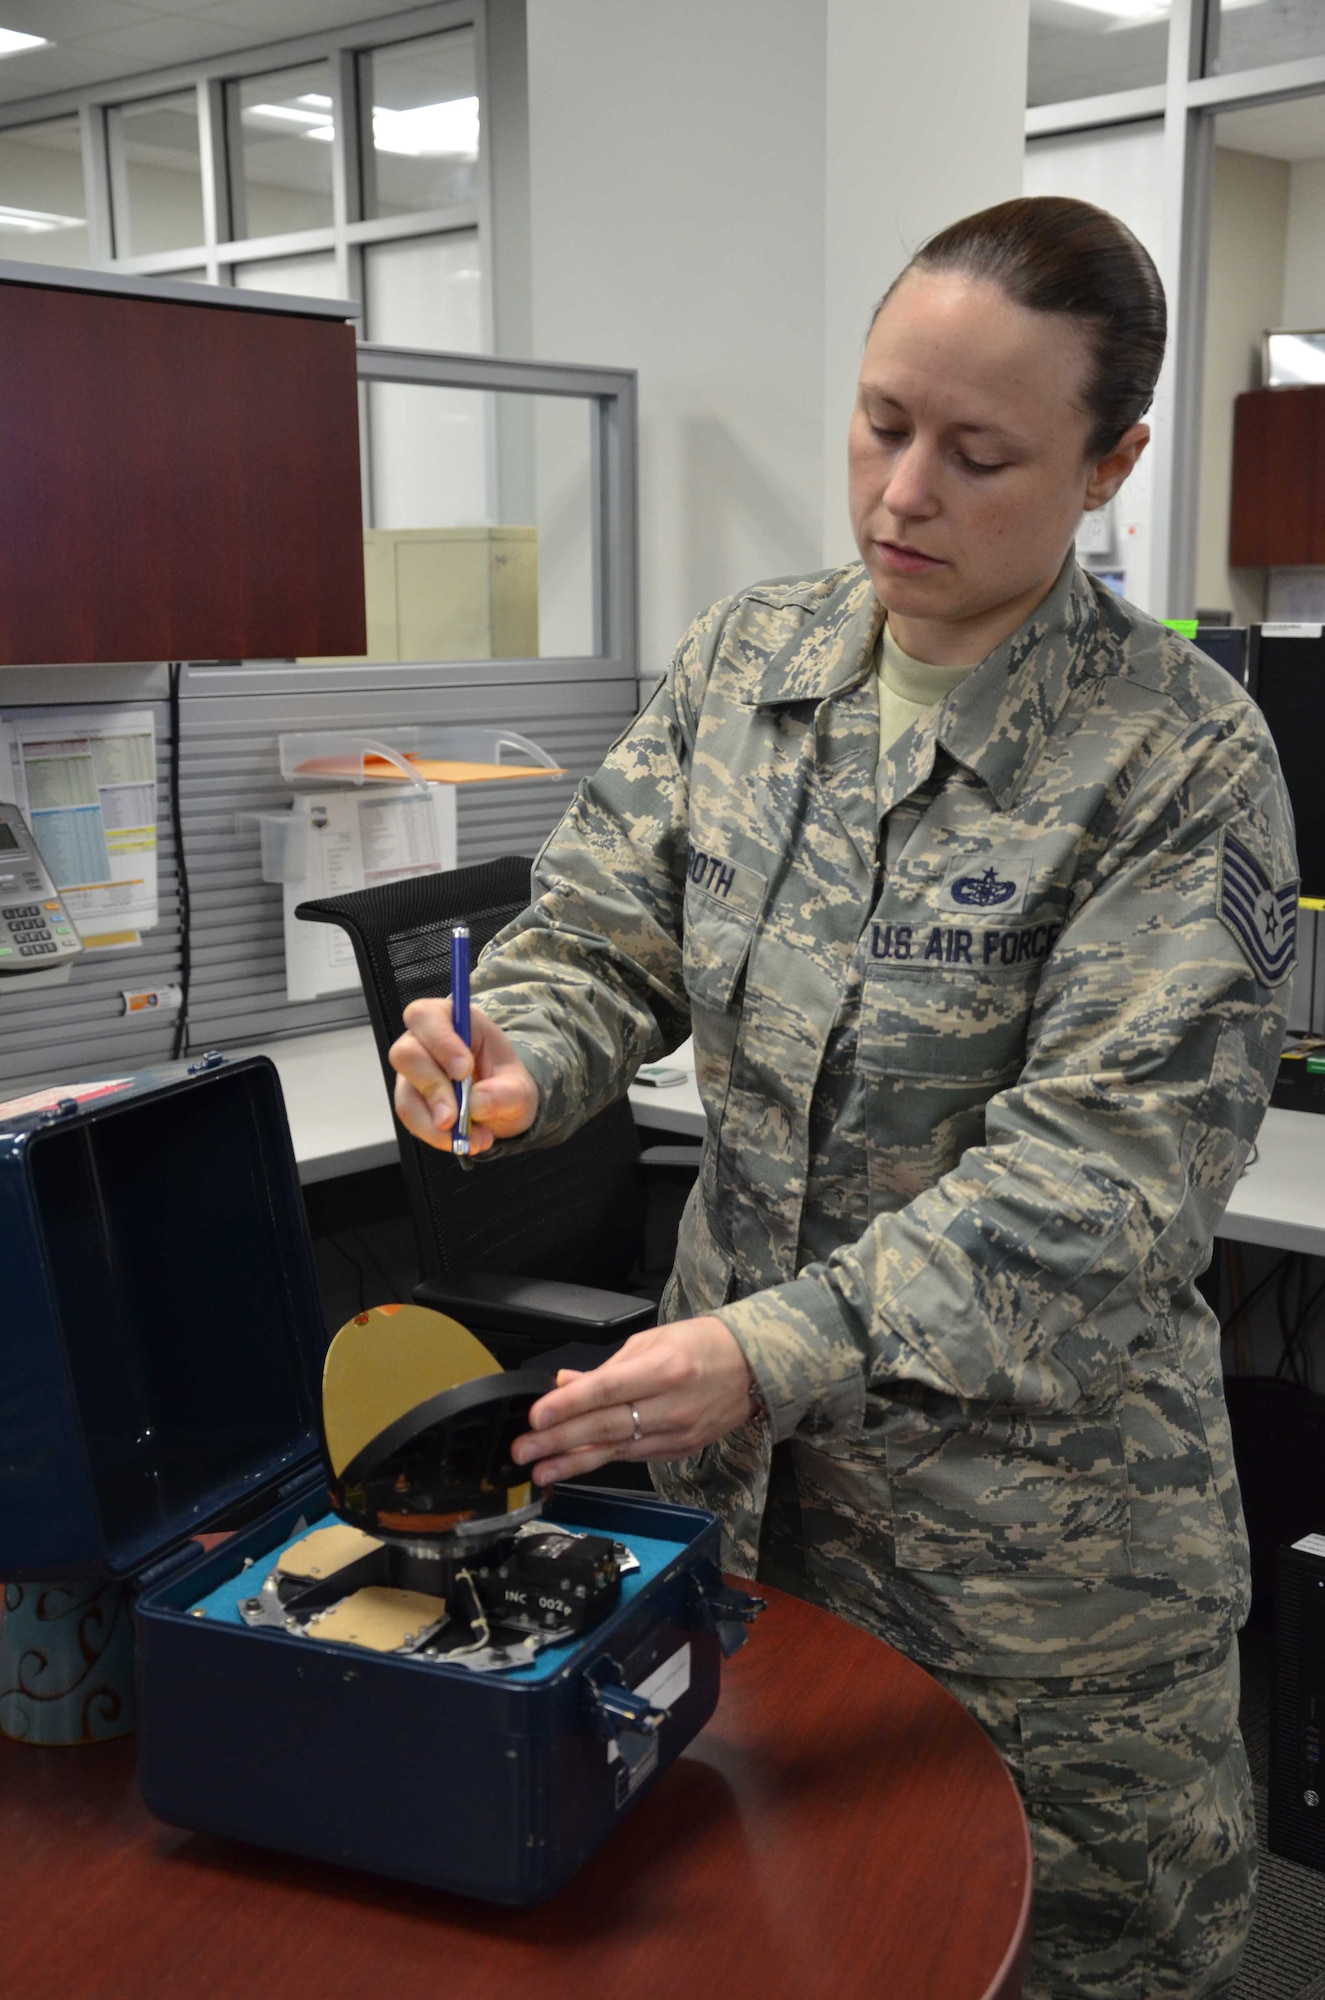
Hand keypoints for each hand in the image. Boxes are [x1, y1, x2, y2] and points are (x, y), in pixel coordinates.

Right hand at [390, 998, 538, 1156]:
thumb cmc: (507, 1084)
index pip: (427, 1016)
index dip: (440, 1041)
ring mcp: (413, 1073)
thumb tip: (477, 1102)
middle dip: (433, 1088)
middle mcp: (424, 1042)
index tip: (463, 1070)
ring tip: (470, 1137)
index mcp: (453, 1020)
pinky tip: (462, 1140)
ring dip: (435, 1122)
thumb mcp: (520, 1089)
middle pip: (406, 1054)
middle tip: (456, 1115)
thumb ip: (505, 1093)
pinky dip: (436, 1135)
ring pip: (406, 1094)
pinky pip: (412, 1119)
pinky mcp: (411, 1100)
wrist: (503, 1108)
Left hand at [510, 1317, 756, 1483]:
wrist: (755, 1367)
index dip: (568, 1405)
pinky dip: (603, 1460)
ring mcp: (677, 1433)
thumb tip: (567, 1383)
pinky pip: (634, 1456)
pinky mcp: (680, 1450)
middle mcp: (671, 1405)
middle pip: (605, 1426)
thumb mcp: (652, 1341)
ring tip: (541, 1470)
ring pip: (616, 1450)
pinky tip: (576, 1464)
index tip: (536, 1416)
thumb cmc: (705, 1345)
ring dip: (574, 1461)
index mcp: (664, 1369)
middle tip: (524, 1449)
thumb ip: (607, 1368)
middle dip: (559, 1440)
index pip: (606, 1390)